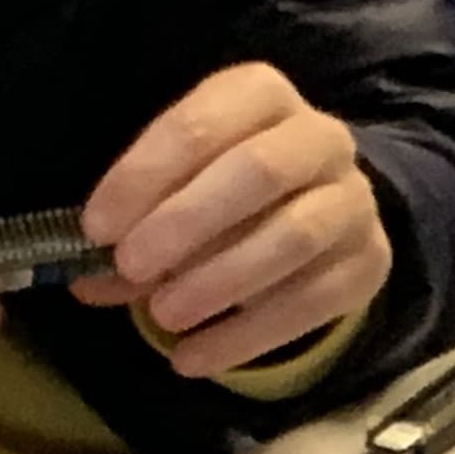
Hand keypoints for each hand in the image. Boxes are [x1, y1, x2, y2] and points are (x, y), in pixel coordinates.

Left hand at [76, 63, 391, 377]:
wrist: (327, 212)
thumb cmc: (235, 191)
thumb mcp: (184, 187)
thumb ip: (136, 226)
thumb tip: (84, 279)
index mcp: (262, 95)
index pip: (199, 126)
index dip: (144, 176)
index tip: (96, 229)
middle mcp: (321, 137)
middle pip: (257, 172)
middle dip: (186, 223)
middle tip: (132, 269)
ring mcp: (354, 202)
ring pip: (294, 237)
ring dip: (221, 280)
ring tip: (163, 318)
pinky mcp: (370, 263)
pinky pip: (313, 302)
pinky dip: (248, 336)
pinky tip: (194, 358)